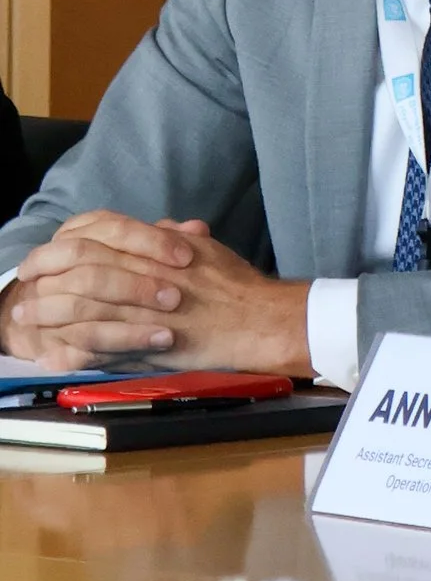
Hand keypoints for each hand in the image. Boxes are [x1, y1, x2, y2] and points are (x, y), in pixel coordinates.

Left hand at [0, 213, 307, 375]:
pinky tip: (51, 353)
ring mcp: (141, 310)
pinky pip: (97, 347)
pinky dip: (70, 350)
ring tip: (26, 321)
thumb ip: (170, 238)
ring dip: (48, 314)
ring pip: (80, 307)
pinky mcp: (143, 345)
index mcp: (151, 248)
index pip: (91, 238)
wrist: (256, 320)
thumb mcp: (203, 247)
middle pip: (77, 269)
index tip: (39, 259)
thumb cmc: (235, 285)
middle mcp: (143, 273)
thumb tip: (157, 228)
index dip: (57, 249)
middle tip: (23, 289)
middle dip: (43, 280)